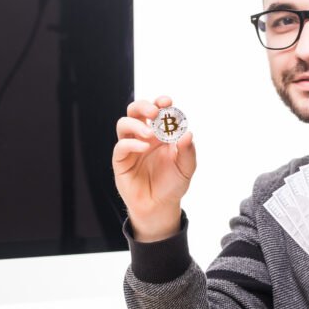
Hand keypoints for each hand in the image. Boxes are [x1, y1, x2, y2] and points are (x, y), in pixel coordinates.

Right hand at [113, 96, 195, 241]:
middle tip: (155, 111)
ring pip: (124, 124)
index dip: (160, 102)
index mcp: (160, 133)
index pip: (156, 110)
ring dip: (136, 124)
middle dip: (143, 106)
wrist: (160, 206)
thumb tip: (187, 133)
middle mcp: (143, 136)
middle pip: (135, 111)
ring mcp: (131, 147)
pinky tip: (144, 147)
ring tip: (150, 133)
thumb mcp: (186, 168)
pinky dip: (131, 143)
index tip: (167, 102)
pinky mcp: (121, 161)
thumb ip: (187, 151)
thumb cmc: (172, 184)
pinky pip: (121, 146)